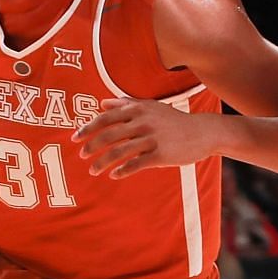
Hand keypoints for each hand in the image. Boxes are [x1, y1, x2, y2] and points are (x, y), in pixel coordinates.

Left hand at [75, 97, 214, 178]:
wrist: (202, 132)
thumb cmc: (172, 121)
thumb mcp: (150, 107)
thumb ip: (125, 104)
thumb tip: (102, 103)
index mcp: (138, 110)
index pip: (106, 118)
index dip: (88, 128)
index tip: (75, 138)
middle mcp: (143, 122)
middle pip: (109, 135)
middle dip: (92, 146)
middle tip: (82, 156)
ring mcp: (152, 139)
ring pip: (120, 152)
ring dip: (103, 162)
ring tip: (94, 170)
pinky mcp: (161, 155)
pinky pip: (136, 164)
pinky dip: (122, 170)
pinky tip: (114, 175)